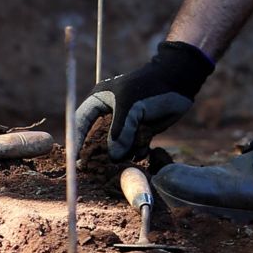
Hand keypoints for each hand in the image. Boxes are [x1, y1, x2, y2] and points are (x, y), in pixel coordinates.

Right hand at [74, 41, 213, 160]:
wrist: (178, 83)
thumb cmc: (150, 88)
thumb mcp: (131, 107)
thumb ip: (120, 132)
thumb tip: (113, 156)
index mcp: (100, 100)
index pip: (81, 121)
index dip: (76, 139)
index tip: (74, 159)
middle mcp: (110, 114)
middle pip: (97, 138)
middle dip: (101, 153)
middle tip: (98, 169)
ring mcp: (125, 124)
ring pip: (117, 146)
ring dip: (123, 153)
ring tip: (129, 153)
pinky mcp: (140, 132)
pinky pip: (133, 148)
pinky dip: (138, 151)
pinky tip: (144, 147)